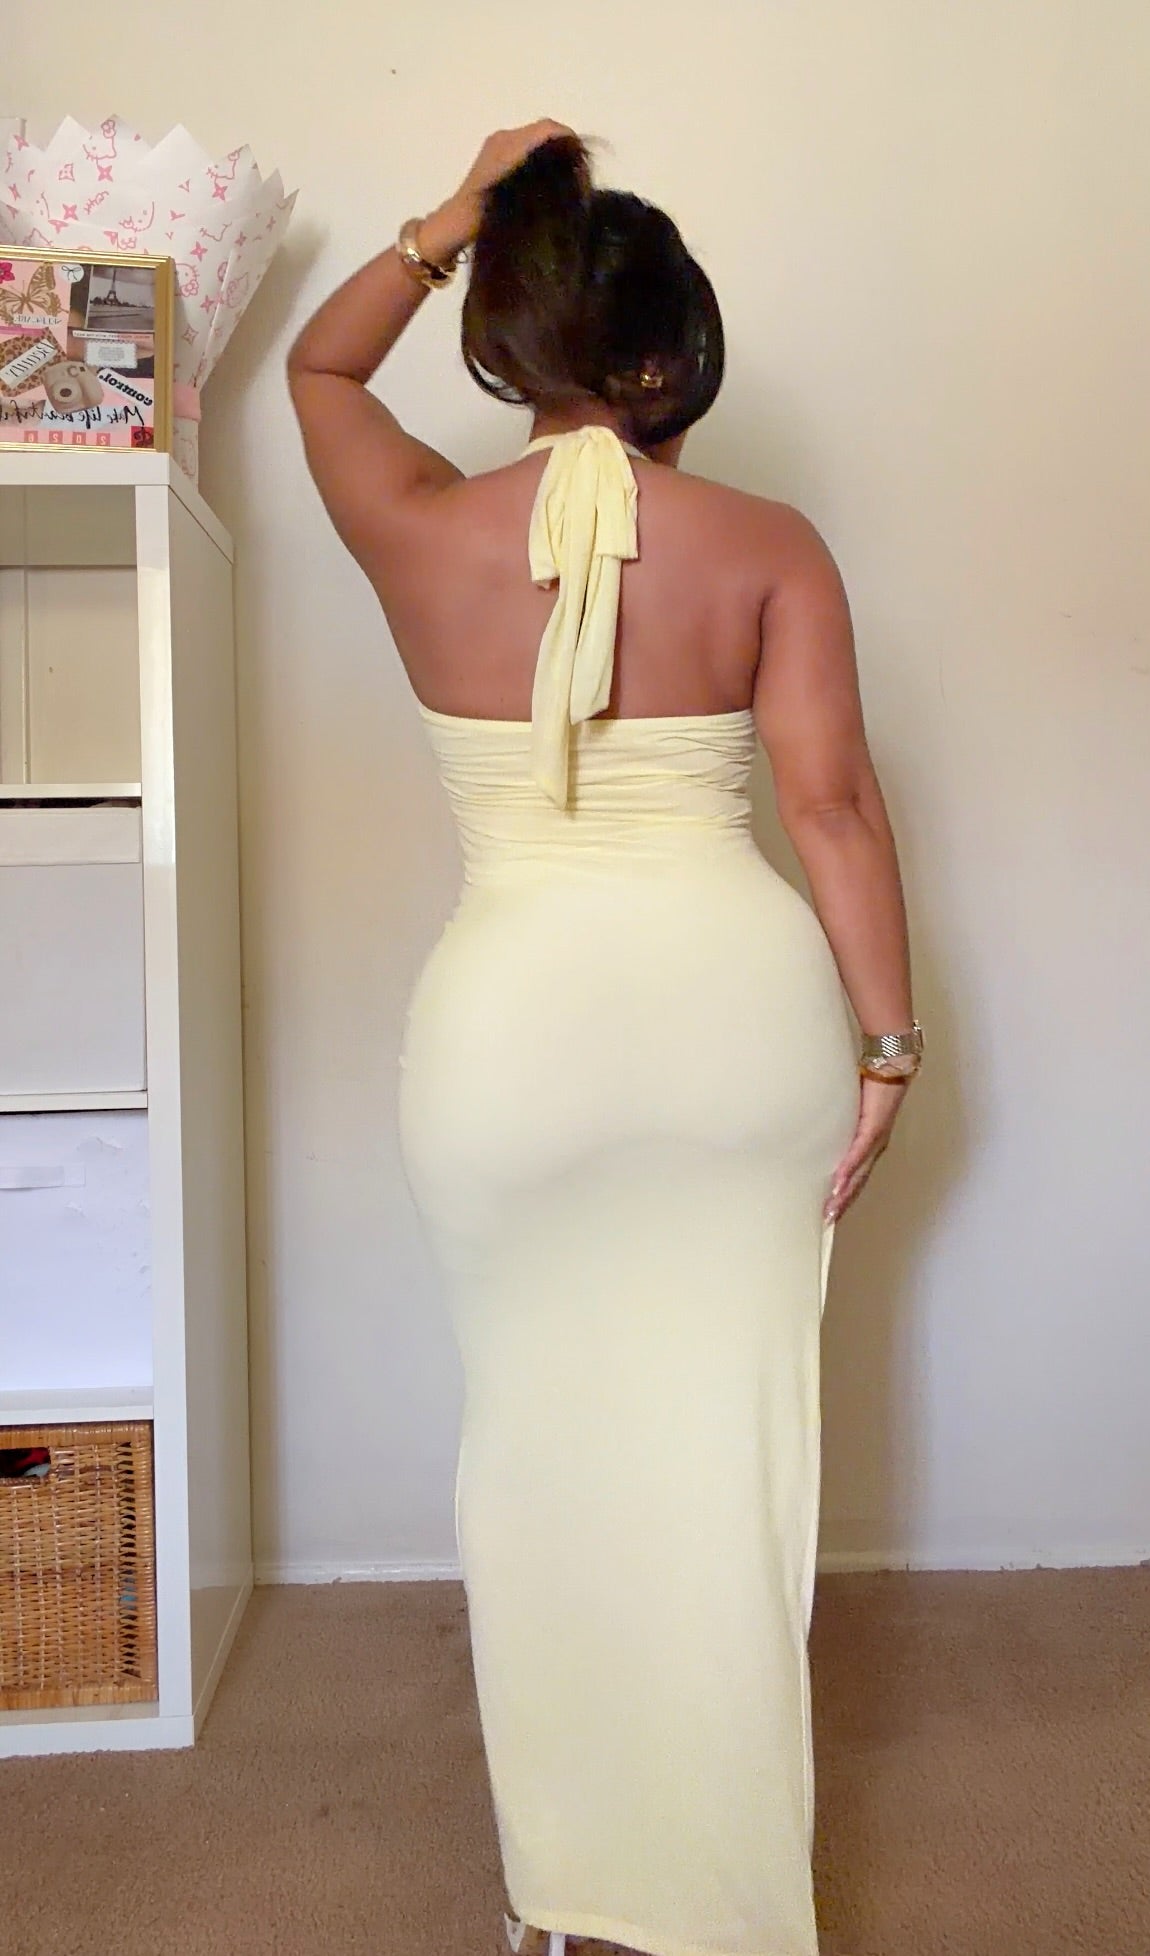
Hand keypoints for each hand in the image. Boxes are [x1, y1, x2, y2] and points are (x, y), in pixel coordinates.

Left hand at [420, 119, 576, 263]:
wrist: (454, 226)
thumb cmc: (484, 218)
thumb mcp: (520, 200)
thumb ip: (547, 177)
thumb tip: (574, 170)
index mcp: (508, 145)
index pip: (548, 129)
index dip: (570, 141)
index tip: (583, 164)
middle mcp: (504, 138)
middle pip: (544, 131)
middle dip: (564, 147)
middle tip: (577, 175)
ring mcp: (498, 145)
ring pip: (536, 139)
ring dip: (553, 153)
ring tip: (565, 178)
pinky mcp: (495, 155)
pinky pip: (525, 147)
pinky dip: (540, 157)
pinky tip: (546, 179)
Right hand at [824, 1074, 909, 1222]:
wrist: (892, 1066)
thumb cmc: (872, 1084)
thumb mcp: (851, 1107)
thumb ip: (840, 1119)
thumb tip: (819, 1122)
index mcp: (870, 1145)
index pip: (856, 1177)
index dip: (845, 1196)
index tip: (830, 1211)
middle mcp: (875, 1147)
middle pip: (858, 1183)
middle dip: (843, 1204)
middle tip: (827, 1222)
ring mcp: (875, 1140)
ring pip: (859, 1175)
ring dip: (844, 1194)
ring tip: (831, 1209)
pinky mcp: (874, 1128)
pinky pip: (858, 1153)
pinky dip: (848, 1170)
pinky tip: (838, 1183)